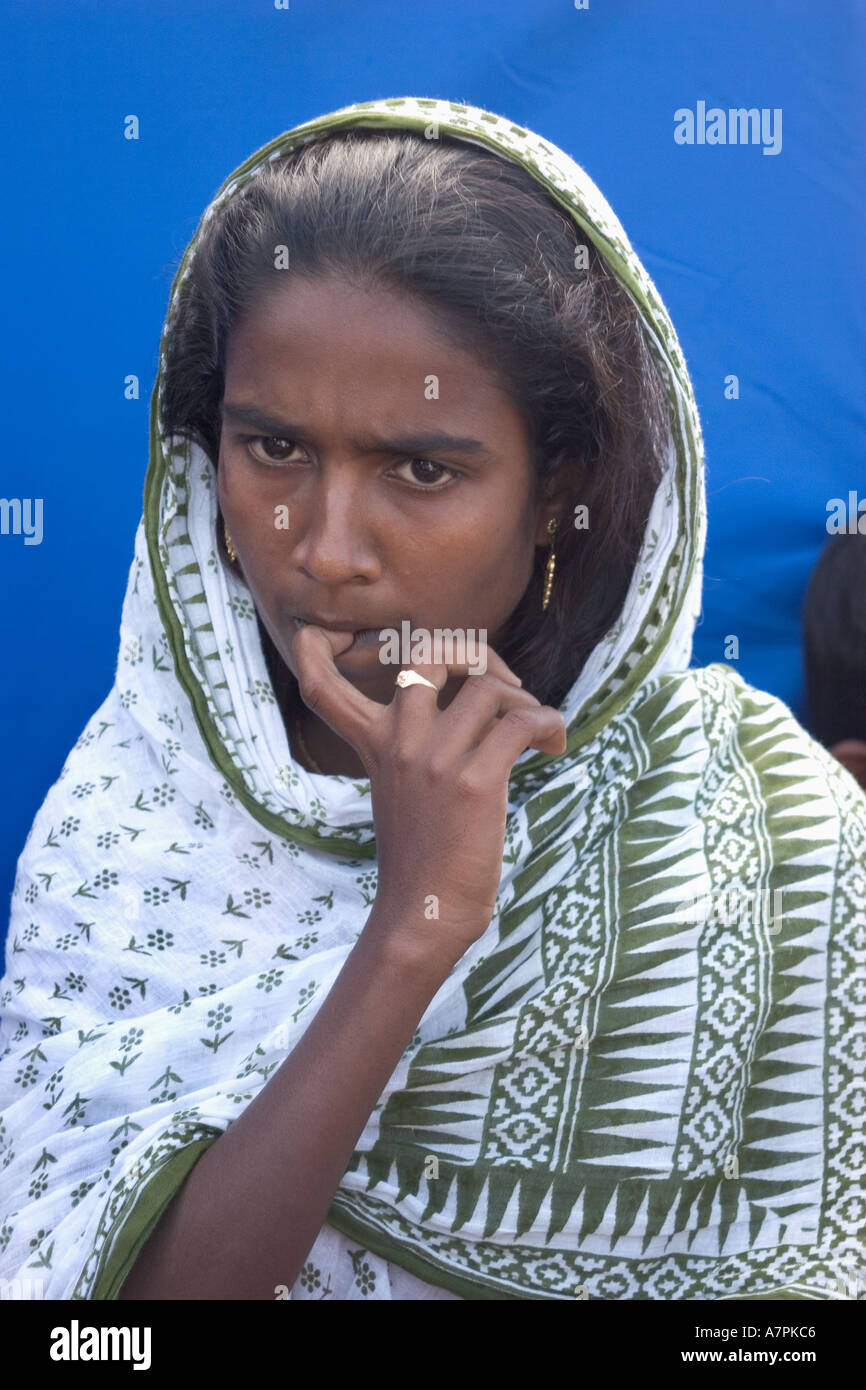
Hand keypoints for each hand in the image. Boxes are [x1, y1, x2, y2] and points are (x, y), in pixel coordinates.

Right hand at [291, 625, 566, 969]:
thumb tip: (470, 704)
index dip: (314, 650)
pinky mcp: (476, 781)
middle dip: (474, 653)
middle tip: (502, 686)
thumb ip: (416, 748)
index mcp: (374, 746)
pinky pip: (522, 721)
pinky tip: (554, 746)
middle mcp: (398, 743)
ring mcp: (435, 760)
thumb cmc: (421, 859)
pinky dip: (548, 724)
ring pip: (488, 687)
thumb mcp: (401, 793)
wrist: (424, 915)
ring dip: (525, 700)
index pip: (322, 688)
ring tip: (537, 730)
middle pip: (426, 653)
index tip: (322, 634)